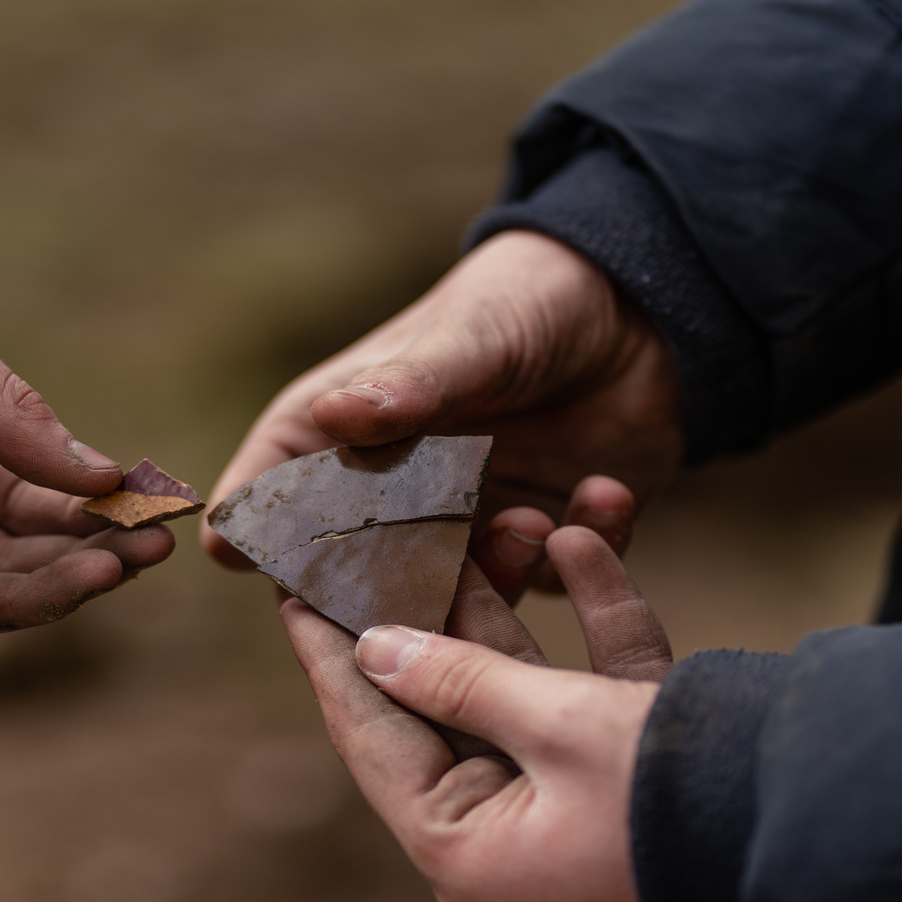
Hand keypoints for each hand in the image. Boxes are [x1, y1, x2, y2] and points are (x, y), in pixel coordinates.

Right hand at [208, 230, 680, 592]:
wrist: (637, 302)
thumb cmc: (521, 300)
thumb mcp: (466, 335)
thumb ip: (407, 384)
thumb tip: (333, 414)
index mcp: (336, 439)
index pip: (266, 503)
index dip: (265, 548)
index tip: (298, 576)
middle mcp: (390, 497)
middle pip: (353, 579)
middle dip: (397, 593)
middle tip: (440, 583)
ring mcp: (463, 527)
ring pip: (452, 601)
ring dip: (497, 574)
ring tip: (533, 523)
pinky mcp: (539, 543)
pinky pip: (550, 579)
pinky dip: (580, 548)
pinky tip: (604, 491)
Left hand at [281, 525, 672, 901]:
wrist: (823, 828)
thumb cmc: (668, 794)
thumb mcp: (551, 723)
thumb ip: (457, 677)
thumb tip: (372, 648)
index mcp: (465, 847)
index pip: (374, 733)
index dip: (332, 654)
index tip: (293, 588)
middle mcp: (508, 829)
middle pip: (440, 698)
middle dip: (428, 607)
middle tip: (381, 532)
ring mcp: (571, 798)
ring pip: (517, 678)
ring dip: (512, 599)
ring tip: (489, 515)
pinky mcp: (631, 764)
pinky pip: (591, 681)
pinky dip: (590, 616)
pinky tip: (579, 537)